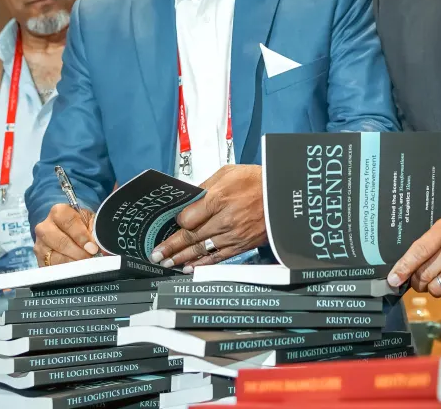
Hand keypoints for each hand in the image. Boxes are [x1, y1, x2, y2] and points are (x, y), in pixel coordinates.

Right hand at [34, 203, 98, 265]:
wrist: (69, 231)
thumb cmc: (81, 225)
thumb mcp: (90, 222)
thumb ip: (96, 231)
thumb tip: (104, 248)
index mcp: (59, 212)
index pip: (68, 222)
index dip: (81, 235)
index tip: (92, 247)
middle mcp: (45, 226)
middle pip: (61, 241)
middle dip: (78, 251)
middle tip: (90, 256)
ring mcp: (40, 244)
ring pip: (56, 256)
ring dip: (74, 261)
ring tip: (85, 262)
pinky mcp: (40, 258)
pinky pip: (53, 266)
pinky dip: (67, 268)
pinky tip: (76, 267)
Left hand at [151, 165, 266, 271]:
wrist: (285, 195)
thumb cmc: (258, 181)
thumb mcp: (229, 173)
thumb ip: (206, 187)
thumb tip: (190, 200)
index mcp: (219, 198)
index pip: (188, 217)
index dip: (177, 222)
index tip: (172, 224)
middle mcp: (225, 219)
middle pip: (191, 236)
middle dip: (171, 247)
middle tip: (156, 254)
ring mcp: (234, 234)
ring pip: (202, 250)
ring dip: (182, 258)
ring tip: (167, 263)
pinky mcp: (242, 245)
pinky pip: (218, 257)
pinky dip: (203, 264)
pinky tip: (190, 268)